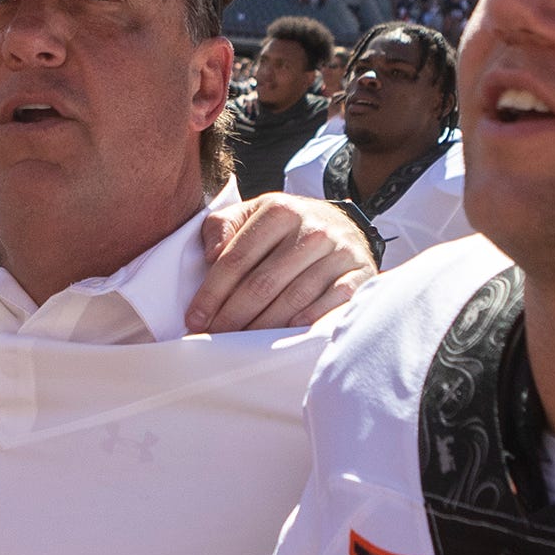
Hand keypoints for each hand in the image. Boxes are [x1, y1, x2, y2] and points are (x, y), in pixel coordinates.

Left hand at [189, 194, 375, 333]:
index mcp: (279, 210)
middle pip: (262, 283)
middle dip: (232, 316)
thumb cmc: (286, 228)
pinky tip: (284, 338)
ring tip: (241, 344)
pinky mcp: (360, 274)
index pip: (236, 258)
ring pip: (293, 299)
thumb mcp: (252, 214)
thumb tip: (210, 256)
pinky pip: (329, 305)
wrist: (342, 225)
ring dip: (262, 328)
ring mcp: (339, 252)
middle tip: (214, 338)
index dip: (211, 293)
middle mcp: (312, 229)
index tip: (194, 319)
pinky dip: (305, 324)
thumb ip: (222, 226)